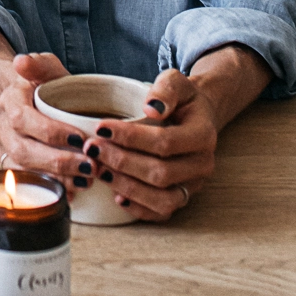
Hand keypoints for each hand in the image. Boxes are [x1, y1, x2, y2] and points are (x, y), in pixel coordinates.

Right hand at [0, 51, 91, 185]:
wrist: (35, 103)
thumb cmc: (47, 88)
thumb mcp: (48, 69)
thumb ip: (39, 64)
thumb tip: (21, 62)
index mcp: (10, 101)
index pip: (23, 118)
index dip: (50, 132)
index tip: (80, 138)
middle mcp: (3, 127)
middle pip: (23, 150)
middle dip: (58, 161)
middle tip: (89, 166)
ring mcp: (6, 150)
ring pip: (25, 171)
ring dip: (57, 179)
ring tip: (87, 178)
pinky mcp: (15, 169)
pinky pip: (29, 186)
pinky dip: (52, 190)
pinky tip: (75, 191)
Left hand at [89, 68, 220, 221]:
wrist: (196, 116)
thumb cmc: (181, 99)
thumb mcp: (176, 82)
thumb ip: (166, 89)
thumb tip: (151, 108)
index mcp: (203, 135)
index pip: (165, 142)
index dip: (130, 138)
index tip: (101, 128)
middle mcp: (202, 165)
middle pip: (161, 174)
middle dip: (122, 162)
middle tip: (93, 149)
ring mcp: (193, 185)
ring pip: (162, 200)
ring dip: (127, 187)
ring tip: (99, 170)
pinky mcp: (183, 197)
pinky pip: (162, 213)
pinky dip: (138, 208)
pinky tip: (115, 195)